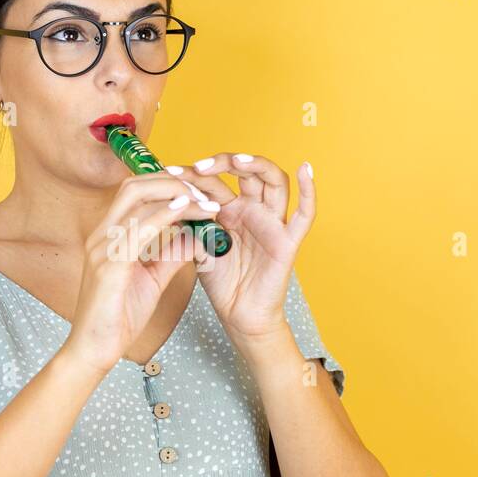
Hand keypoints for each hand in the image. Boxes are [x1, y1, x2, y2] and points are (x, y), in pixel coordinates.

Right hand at [60, 172, 217, 375]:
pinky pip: (138, 229)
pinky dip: (164, 215)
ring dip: (175, 193)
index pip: (135, 193)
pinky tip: (185, 210)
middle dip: (172, 180)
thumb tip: (195, 235)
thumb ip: (170, 256)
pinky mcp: (109, 266)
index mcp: (109, 236)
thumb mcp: (152, 280)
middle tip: (204, 191)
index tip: (198, 191)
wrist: (94, 351)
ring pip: (137, 199)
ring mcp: (102, 248)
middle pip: (134, 186)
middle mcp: (102, 235)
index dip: (167, 184)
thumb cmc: (118, 318)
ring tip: (205, 199)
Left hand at [162, 153, 314, 345]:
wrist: (239, 315)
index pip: (218, 180)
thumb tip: (168, 198)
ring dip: (256, 166)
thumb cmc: (222, 283)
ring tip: (237, 161)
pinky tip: (306, 169)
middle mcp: (254, 210)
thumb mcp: (198, 247)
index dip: (196, 175)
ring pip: (274, 181)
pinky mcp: (288, 240)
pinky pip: (305, 214)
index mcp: (232, 209)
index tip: (171, 174)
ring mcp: (273, 222)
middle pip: (246, 172)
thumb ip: (189, 224)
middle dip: (222, 164)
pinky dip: (309, 191)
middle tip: (198, 168)